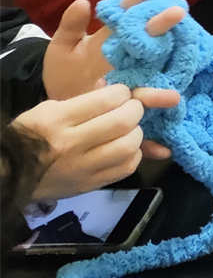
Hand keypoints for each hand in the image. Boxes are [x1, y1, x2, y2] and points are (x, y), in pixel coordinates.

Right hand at [15, 82, 181, 200]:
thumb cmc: (31, 136)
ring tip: (128, 130)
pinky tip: (125, 149)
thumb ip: (84, 101)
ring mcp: (81, 168)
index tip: (122, 94)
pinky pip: (125, 169)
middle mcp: (71, 145)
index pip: (106, 100)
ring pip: (128, 147)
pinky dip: (133, 155)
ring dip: (136, 134)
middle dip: (135, 110)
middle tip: (130, 109)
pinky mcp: (89, 185)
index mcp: (57, 120)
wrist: (9, 175)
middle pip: (122, 123)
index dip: (122, 93)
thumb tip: (118, 92)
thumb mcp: (49, 109)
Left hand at [43, 0, 184, 101]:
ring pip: (161, 56)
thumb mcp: (62, 48)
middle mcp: (133, 47)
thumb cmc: (64, 74)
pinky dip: (163, 94)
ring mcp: (139, 70)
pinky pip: (154, 92)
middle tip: (177, 10)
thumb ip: (71, 26)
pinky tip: (173, 94)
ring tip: (184, 40)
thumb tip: (82, 2)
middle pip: (152, 30)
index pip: (131, 8)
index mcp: (115, 31)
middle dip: (165, 20)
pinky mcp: (140, 94)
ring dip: (172, 49)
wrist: (65, 110)